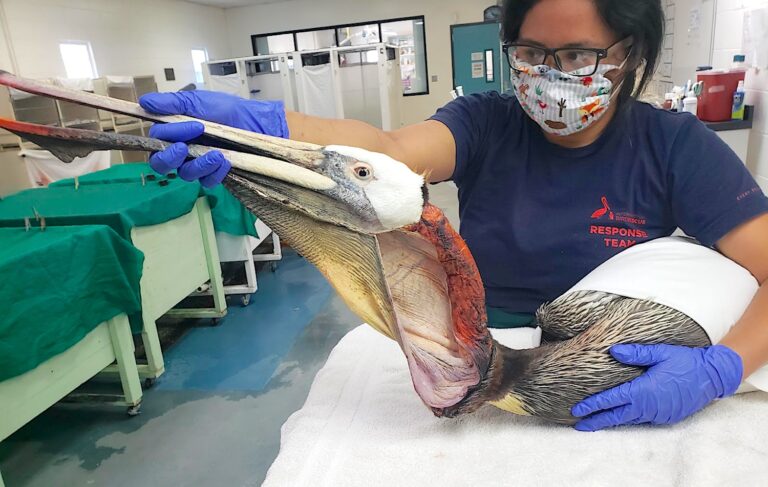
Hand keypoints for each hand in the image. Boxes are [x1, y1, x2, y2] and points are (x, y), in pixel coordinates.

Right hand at [138, 91, 288, 186]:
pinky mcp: (214, 175)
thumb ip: (172, 103)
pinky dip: (215, 173)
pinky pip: (207, 181)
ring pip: (185, 174)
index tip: (192, 125)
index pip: (157, 140)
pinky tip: (226, 162)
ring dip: (198, 165)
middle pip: (161, 164)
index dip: (168, 136)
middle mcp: (182, 150)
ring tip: (217, 154)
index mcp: (173, 132)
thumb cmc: (227, 110)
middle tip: (184, 149)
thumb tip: (145, 102)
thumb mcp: (198, 101)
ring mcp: (197, 164)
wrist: (257, 122)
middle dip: (170, 158)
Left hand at [571, 343, 742, 430]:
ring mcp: (658, 414)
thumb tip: (613, 351)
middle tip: (578, 425)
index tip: (577, 410)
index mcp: (644, 391)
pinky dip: (627, 419)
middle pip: (616, 416)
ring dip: (610, 420)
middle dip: (596, 420)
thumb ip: (637, 353)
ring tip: (594, 421)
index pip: (612, 400)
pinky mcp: (666, 416)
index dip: (593, 405)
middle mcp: (649, 406)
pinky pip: (641, 419)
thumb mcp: (661, 353)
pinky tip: (619, 416)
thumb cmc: (687, 362)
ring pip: (629, 419)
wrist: (714, 376)